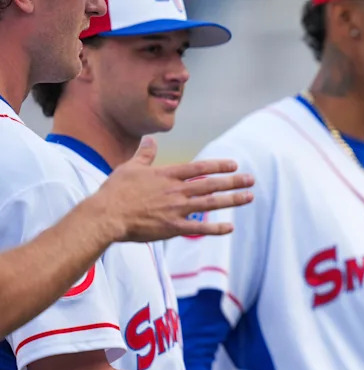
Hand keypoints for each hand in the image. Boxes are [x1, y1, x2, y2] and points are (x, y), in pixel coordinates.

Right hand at [90, 137, 253, 241]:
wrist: (107, 215)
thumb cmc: (115, 191)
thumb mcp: (130, 167)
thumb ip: (145, 155)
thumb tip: (151, 140)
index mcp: (168, 175)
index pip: (200, 168)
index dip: (219, 166)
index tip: (234, 164)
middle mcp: (177, 191)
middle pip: (211, 185)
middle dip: (234, 182)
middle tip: (251, 179)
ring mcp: (177, 209)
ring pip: (211, 204)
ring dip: (232, 200)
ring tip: (249, 197)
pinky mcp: (173, 227)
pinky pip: (199, 228)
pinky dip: (216, 228)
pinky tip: (230, 227)